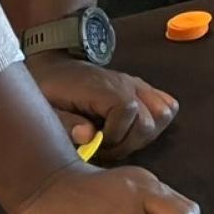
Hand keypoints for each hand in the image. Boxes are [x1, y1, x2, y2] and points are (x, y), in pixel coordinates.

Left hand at [28, 53, 177, 158]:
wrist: (56, 65)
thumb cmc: (49, 88)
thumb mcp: (47, 109)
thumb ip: (66, 123)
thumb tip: (88, 136)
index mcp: (103, 88)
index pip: (129, 112)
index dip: (115, 135)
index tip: (96, 143)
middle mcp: (127, 84)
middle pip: (150, 119)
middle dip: (130, 142)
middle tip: (106, 148)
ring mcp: (137, 85)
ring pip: (164, 113)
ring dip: (145, 134)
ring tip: (121, 140)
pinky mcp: (141, 89)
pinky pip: (166, 104)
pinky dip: (156, 121)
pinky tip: (133, 129)